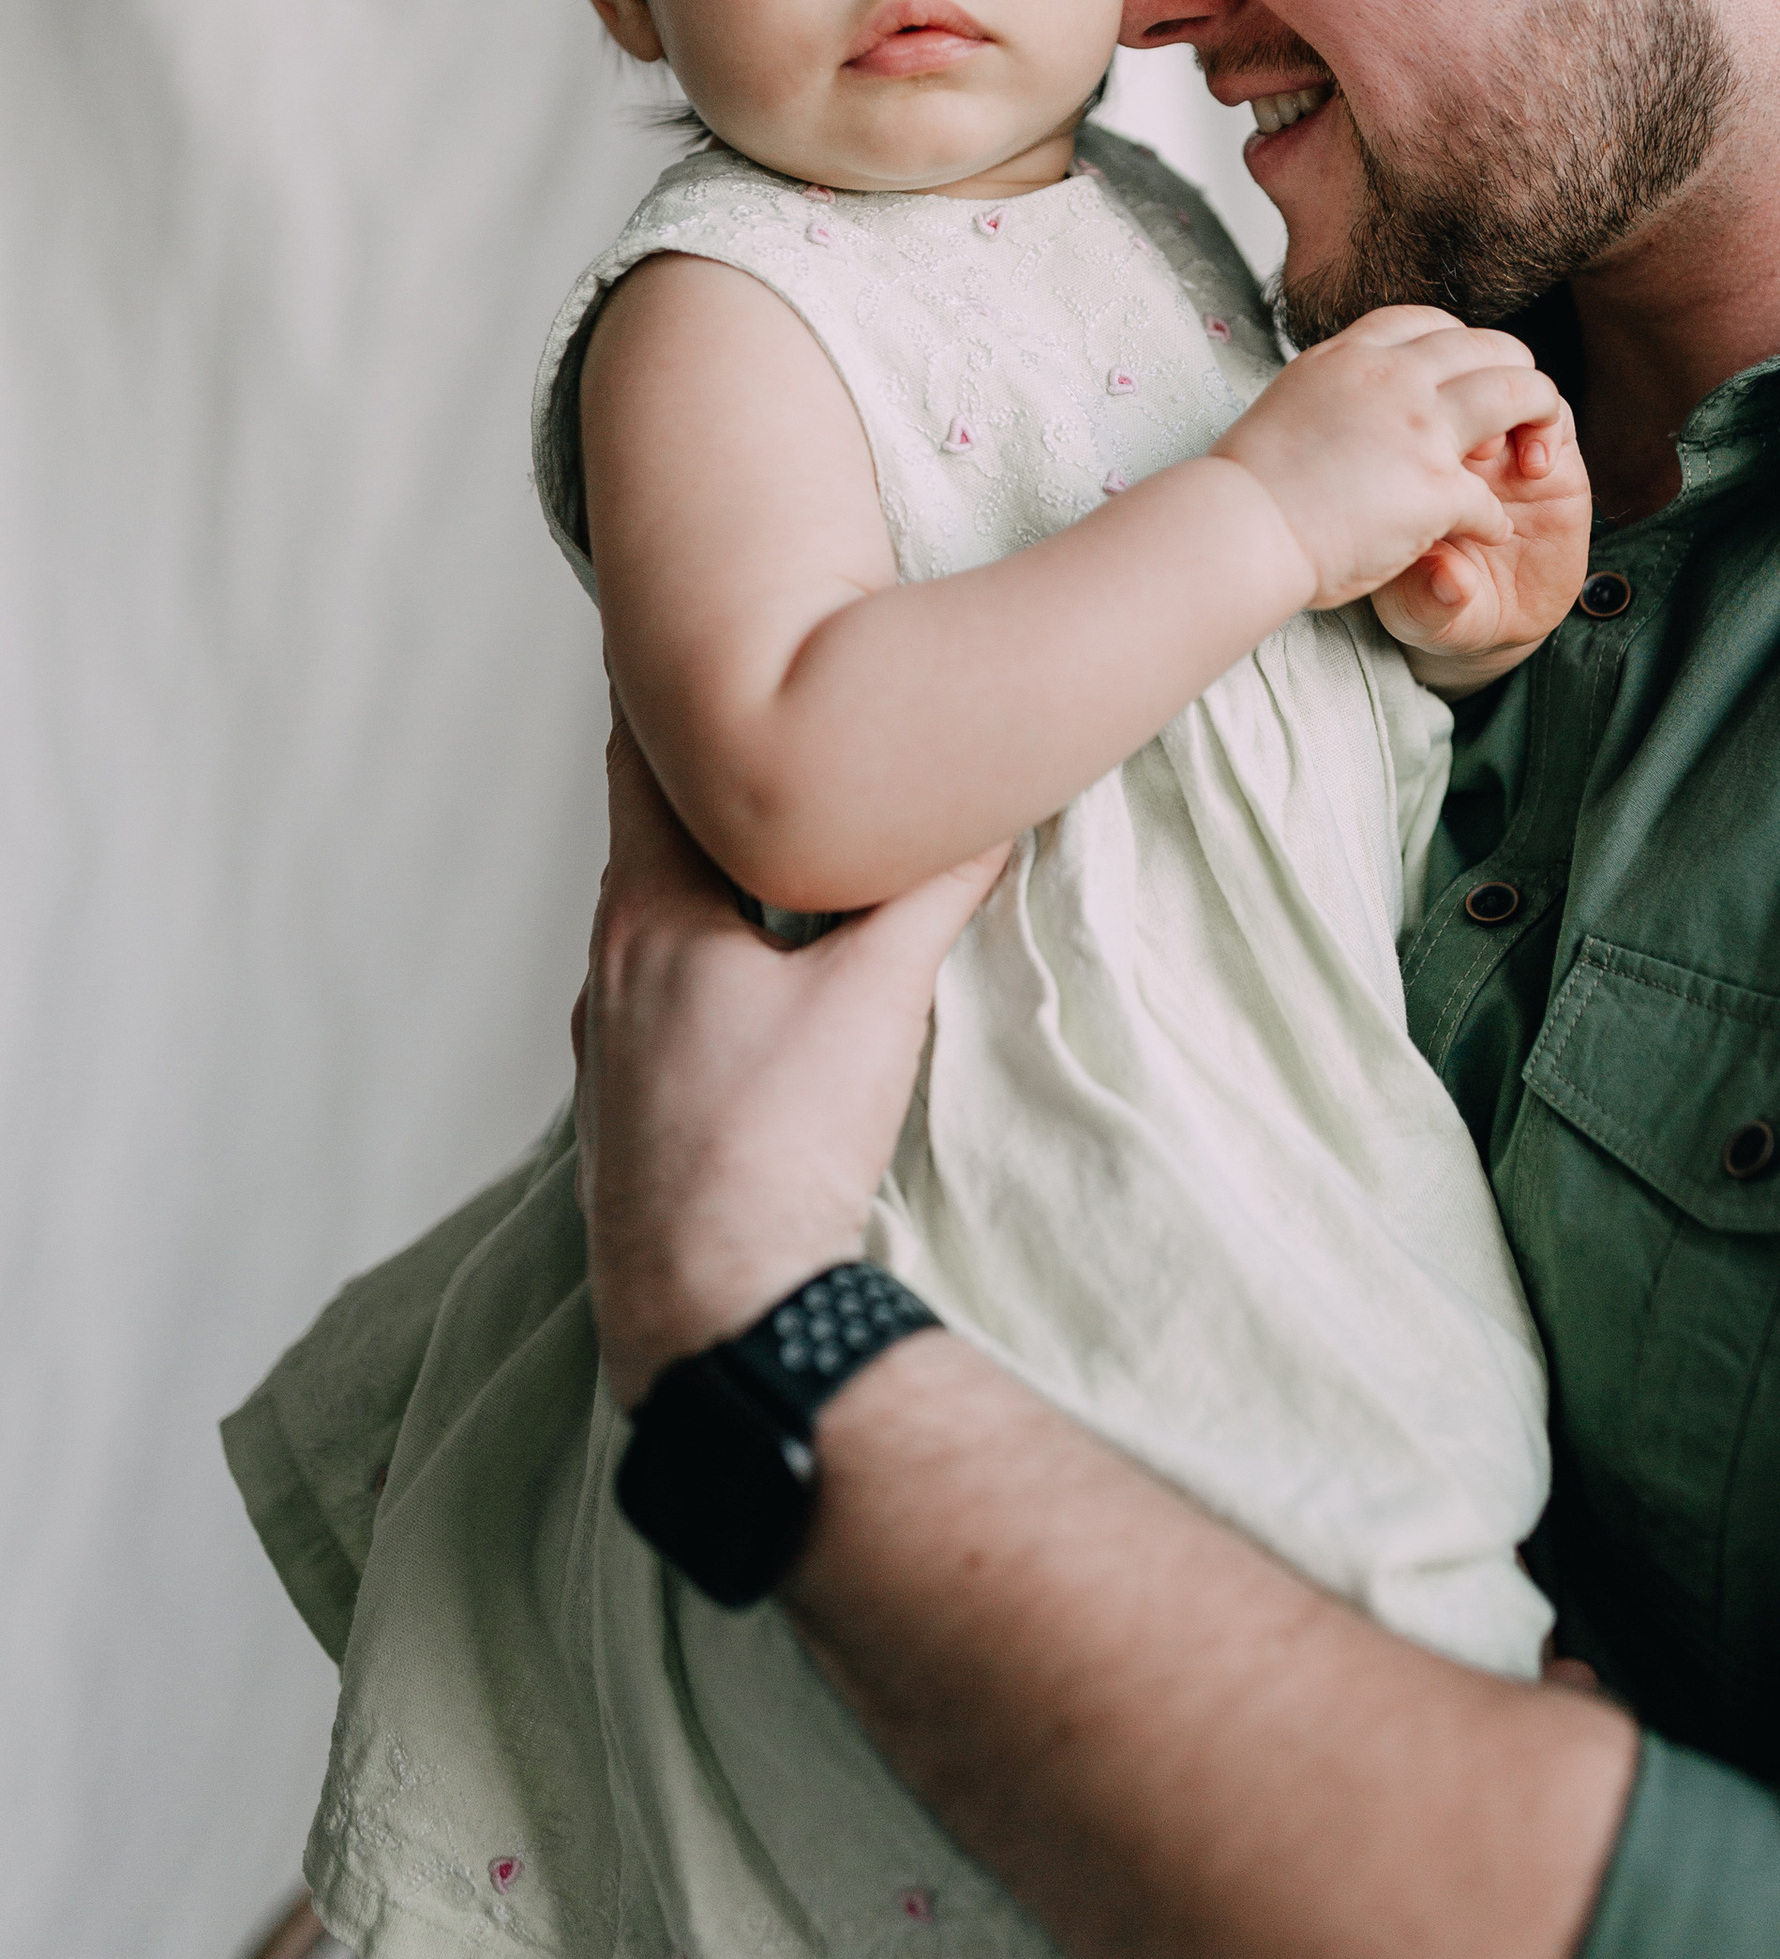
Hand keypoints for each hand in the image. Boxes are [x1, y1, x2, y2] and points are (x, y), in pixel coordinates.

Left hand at [575, 712, 1002, 1407]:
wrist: (716, 1311)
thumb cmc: (779, 1140)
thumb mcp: (875, 997)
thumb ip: (932, 894)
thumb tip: (993, 810)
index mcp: (646, 920)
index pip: (639, 770)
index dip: (660, 703)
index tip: (674, 647)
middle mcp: (608, 977)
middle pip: (649, 852)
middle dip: (702, 800)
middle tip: (751, 746)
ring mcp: (606, 1060)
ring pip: (651, 942)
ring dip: (703, 899)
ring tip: (764, 869)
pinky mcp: (624, 1130)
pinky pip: (659, 1018)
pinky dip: (700, 981)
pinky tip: (750, 1007)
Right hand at [1209, 309, 1568, 612]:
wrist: (1238, 529)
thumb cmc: (1245, 487)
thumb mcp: (1288, 402)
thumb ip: (1330, 391)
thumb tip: (1342, 399)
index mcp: (1353, 355)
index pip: (1429, 322)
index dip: (1462, 347)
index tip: (1467, 373)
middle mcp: (1393, 377)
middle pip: (1489, 346)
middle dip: (1517, 373)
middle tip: (1523, 409)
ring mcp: (1420, 428)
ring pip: (1519, 393)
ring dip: (1539, 419)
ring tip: (1537, 456)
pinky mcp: (1435, 486)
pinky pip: (1492, 499)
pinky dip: (1495, 520)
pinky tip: (1488, 534)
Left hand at [1374, 401, 1591, 672]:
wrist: (1473, 615)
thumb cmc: (1428, 603)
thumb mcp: (1414, 614)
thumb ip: (1428, 600)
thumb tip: (1452, 581)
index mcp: (1401, 458)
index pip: (1408, 404)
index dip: (1419, 415)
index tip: (1426, 457)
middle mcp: (1446, 437)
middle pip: (1456, 368)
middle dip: (1467, 393)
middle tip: (1469, 447)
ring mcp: (1498, 444)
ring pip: (1504, 377)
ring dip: (1509, 400)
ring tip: (1504, 454)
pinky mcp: (1549, 460)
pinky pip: (1554, 414)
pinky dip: (1548, 424)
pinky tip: (1536, 468)